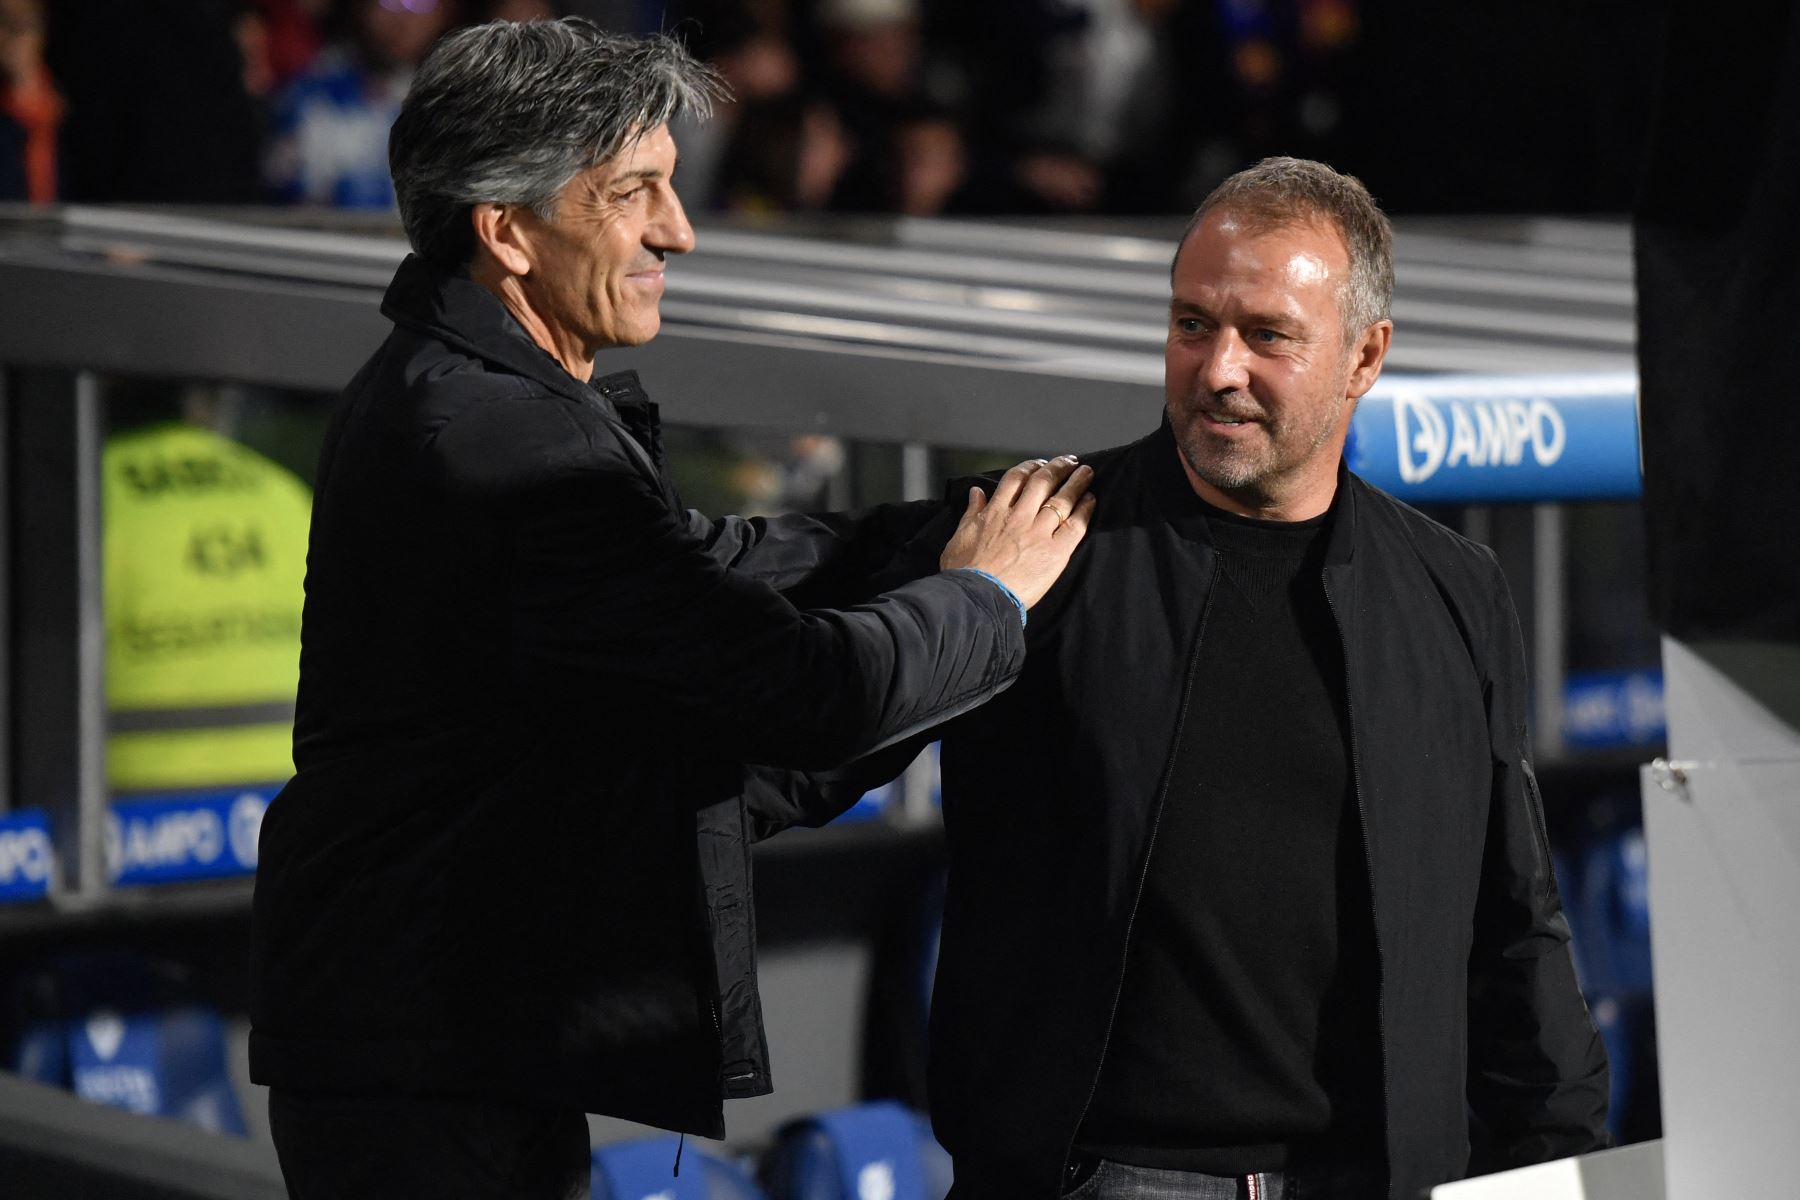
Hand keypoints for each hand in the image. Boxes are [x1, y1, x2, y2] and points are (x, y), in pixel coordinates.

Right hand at [939, 457, 1095, 608]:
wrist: (976, 598)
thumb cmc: (962, 573)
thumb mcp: (959, 537)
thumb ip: (972, 513)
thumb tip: (977, 492)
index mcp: (995, 513)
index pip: (1016, 479)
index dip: (1031, 467)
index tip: (1040, 464)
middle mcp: (1019, 517)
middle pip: (1043, 482)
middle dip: (1058, 468)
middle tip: (1069, 461)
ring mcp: (1038, 533)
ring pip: (1061, 499)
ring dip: (1076, 482)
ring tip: (1086, 473)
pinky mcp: (1054, 552)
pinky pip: (1075, 525)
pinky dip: (1084, 509)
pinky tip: (1090, 500)